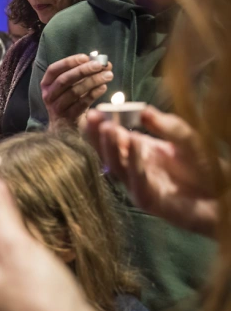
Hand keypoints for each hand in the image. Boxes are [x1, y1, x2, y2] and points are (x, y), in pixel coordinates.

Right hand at [40, 55, 112, 129]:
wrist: (66, 127)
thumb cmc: (70, 102)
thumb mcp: (71, 86)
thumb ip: (83, 74)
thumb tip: (104, 64)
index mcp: (46, 84)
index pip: (54, 70)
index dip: (68, 62)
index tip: (85, 57)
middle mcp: (48, 96)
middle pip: (64, 80)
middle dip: (83, 70)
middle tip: (99, 65)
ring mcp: (57, 108)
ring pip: (74, 92)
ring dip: (92, 81)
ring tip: (108, 75)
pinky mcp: (68, 118)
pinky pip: (81, 104)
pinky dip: (93, 94)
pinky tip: (103, 87)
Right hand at [86, 107, 218, 237]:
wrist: (223, 195)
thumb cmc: (205, 166)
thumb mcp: (186, 138)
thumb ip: (166, 125)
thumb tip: (142, 109)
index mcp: (137, 150)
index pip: (112, 137)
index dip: (101, 125)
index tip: (93, 111)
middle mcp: (133, 167)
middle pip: (107, 152)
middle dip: (97, 135)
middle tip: (92, 118)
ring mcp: (138, 185)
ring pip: (117, 167)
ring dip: (111, 147)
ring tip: (109, 128)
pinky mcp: (148, 200)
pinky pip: (137, 181)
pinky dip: (134, 163)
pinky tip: (134, 143)